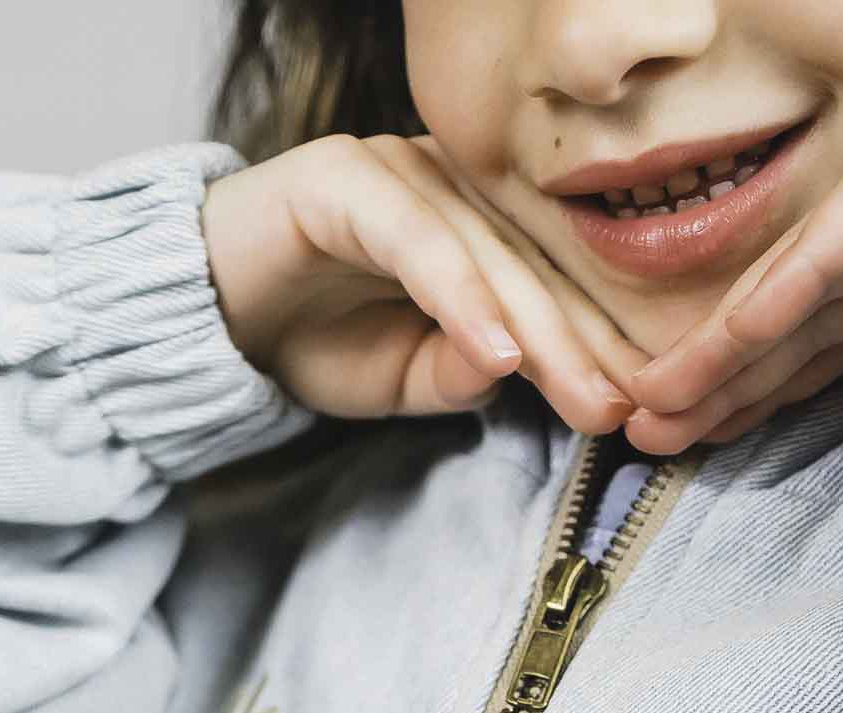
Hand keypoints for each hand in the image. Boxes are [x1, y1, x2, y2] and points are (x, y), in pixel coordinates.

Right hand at [202, 131, 645, 431]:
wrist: (205, 316)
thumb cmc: (308, 341)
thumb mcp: (399, 378)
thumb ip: (461, 371)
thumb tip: (518, 366)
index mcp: (472, 225)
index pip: (548, 284)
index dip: (595, 344)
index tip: (638, 406)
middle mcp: (446, 187)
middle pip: (532, 268)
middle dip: (584, 344)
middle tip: (624, 408)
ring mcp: (399, 173)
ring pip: (487, 253)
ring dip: (537, 330)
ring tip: (578, 393)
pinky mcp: (347, 178)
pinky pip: (419, 241)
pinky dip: (461, 298)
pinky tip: (497, 351)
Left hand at [621, 61, 842, 488]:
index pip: (825, 352)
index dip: (755, 399)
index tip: (695, 442)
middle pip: (792, 327)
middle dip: (714, 384)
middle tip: (641, 434)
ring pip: (796, 285)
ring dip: (722, 345)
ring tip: (651, 401)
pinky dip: (786, 284)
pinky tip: (727, 335)